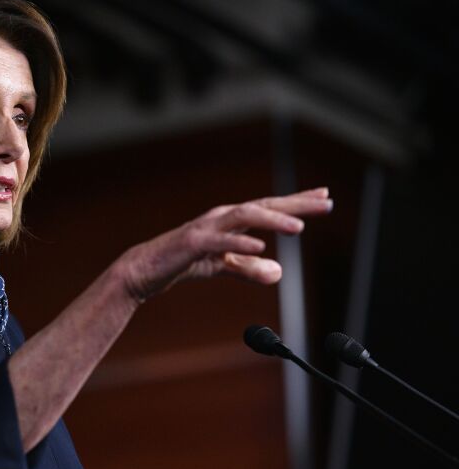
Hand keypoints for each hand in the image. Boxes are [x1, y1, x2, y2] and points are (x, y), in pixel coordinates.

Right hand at [120, 187, 332, 301]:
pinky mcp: (193, 243)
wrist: (144, 269)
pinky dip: (240, 242)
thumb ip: (249, 267)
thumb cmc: (182, 263)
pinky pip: (220, 241)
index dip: (297, 202)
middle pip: (263, 206)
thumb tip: (279, 271)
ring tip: (299, 228)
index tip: (325, 197)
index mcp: (230, 220)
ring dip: (273, 220)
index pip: (269, 207)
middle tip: (325, 203)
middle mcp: (221, 217)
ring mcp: (206, 227)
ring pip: (244, 216)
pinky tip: (260, 246)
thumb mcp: (222, 266)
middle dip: (295, 205)